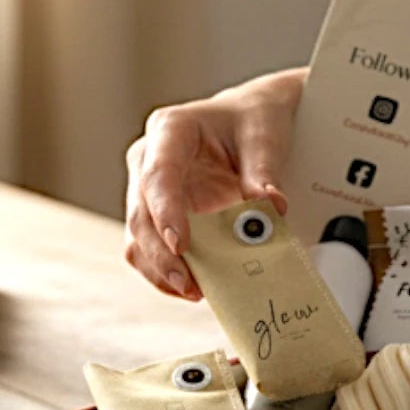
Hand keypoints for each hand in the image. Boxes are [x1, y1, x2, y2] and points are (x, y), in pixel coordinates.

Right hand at [124, 68, 305, 299]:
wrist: (247, 119)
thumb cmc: (251, 119)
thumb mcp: (265, 135)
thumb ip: (264, 171)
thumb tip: (272, 207)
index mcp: (171, 130)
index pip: (158, 174)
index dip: (165, 211)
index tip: (179, 244)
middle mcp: (149, 159)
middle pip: (140, 213)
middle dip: (161, 255)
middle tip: (190, 284)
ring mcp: (148, 189)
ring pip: (137, 237)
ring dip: (160, 269)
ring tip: (195, 291)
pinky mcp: (157, 214)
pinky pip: (150, 248)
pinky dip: (167, 271)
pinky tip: (193, 285)